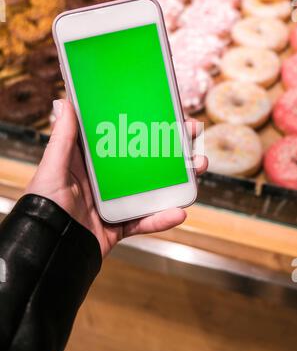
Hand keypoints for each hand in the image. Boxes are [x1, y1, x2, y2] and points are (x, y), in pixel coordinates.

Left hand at [26, 99, 207, 257]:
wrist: (48, 250)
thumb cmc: (44, 204)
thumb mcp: (53, 167)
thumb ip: (62, 138)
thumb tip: (63, 101)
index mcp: (92, 161)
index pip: (124, 136)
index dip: (147, 123)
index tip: (169, 111)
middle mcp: (107, 180)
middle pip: (146, 159)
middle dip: (173, 146)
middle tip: (194, 133)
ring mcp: (117, 202)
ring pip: (154, 187)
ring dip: (179, 178)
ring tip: (199, 166)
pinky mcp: (120, 226)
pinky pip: (145, 221)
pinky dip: (162, 219)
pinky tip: (179, 212)